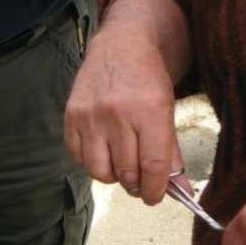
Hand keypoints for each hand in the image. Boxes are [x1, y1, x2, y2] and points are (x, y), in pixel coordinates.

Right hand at [65, 27, 182, 205]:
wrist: (119, 47)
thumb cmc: (147, 80)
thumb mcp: (167, 111)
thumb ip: (169, 151)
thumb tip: (175, 187)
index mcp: (149, 111)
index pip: (152, 164)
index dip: (154, 189)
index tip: (154, 197)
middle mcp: (116, 114)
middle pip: (125, 171)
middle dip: (135, 185)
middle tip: (139, 182)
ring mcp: (90, 117)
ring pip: (98, 170)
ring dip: (112, 177)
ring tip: (120, 167)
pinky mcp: (70, 118)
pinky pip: (78, 157)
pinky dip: (91, 162)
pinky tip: (102, 152)